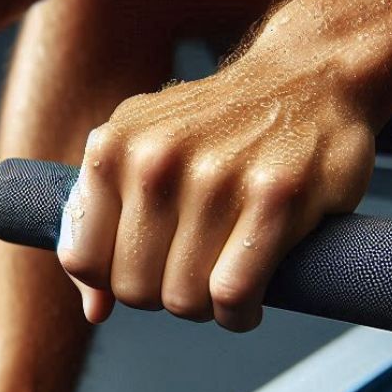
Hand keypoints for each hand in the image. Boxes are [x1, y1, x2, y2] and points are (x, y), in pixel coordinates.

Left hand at [57, 53, 377, 330]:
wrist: (307, 77)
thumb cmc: (216, 126)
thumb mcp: (141, 150)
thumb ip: (104, 222)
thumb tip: (93, 311)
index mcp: (113, 149)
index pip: (84, 261)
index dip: (114, 283)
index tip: (148, 271)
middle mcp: (154, 161)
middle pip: (134, 289)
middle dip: (165, 298)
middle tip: (194, 279)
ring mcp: (215, 178)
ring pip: (184, 298)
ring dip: (206, 310)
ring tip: (224, 286)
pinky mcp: (275, 197)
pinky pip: (233, 294)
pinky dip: (239, 314)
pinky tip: (249, 302)